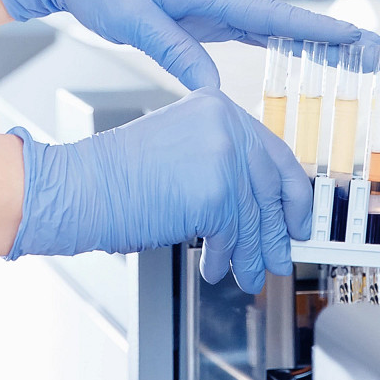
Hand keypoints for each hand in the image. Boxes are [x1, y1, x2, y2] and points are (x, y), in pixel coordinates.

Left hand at [0, 0, 361, 89]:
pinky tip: (299, 55)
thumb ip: (175, 54)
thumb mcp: (134, 20)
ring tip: (354, 60)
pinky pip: (250, 31)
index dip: (320, 33)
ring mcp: (210, 5)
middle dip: (333, 40)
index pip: (276, 16)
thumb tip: (211, 93)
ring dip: (313, 44)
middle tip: (376, 57)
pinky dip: (281, 42)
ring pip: (274, 27)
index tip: (358, 41)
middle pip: (288, 22)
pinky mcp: (198, 15)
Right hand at [5, 88, 307, 292]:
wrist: (81, 188)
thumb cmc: (117, 176)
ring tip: (249, 274)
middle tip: (279, 257)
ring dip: (251, 253)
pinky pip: (233, 234)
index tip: (298, 218)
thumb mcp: (180, 153)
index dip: (292, 192)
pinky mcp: (215, 192)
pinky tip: (216, 268)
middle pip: (269, 188)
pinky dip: (225, 257)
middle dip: (275, 232)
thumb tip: (261, 211)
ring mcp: (222, 156)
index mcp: (217, 106)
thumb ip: (222, 168)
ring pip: (253, 217)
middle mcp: (225, 123)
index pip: (273, 152)